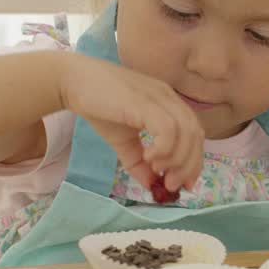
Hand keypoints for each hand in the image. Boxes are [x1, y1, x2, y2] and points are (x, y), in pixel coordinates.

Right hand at [58, 54, 203, 192]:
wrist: (72, 82)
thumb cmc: (99, 107)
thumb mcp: (123, 141)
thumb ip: (138, 163)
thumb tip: (151, 186)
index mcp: (169, 104)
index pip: (195, 133)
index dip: (195, 160)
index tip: (185, 184)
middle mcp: (169, 98)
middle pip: (196, 134)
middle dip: (189, 165)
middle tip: (172, 184)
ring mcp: (158, 97)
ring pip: (186, 132)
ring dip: (176, 159)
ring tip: (156, 170)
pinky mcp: (144, 102)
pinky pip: (167, 129)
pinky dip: (163, 148)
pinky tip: (148, 157)